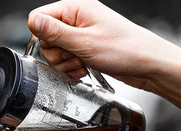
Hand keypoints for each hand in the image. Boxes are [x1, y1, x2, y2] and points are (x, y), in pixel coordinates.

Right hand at [27, 0, 180, 121]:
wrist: (148, 65)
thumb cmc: (125, 50)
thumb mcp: (84, 42)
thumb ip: (55, 32)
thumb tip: (32, 21)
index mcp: (77, 9)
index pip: (41, 17)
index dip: (42, 36)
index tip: (56, 47)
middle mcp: (79, 20)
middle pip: (47, 38)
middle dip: (56, 54)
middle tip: (73, 58)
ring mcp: (83, 35)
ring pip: (57, 52)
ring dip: (65, 64)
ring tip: (82, 65)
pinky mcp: (86, 49)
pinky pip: (68, 60)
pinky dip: (72, 68)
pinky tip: (84, 70)